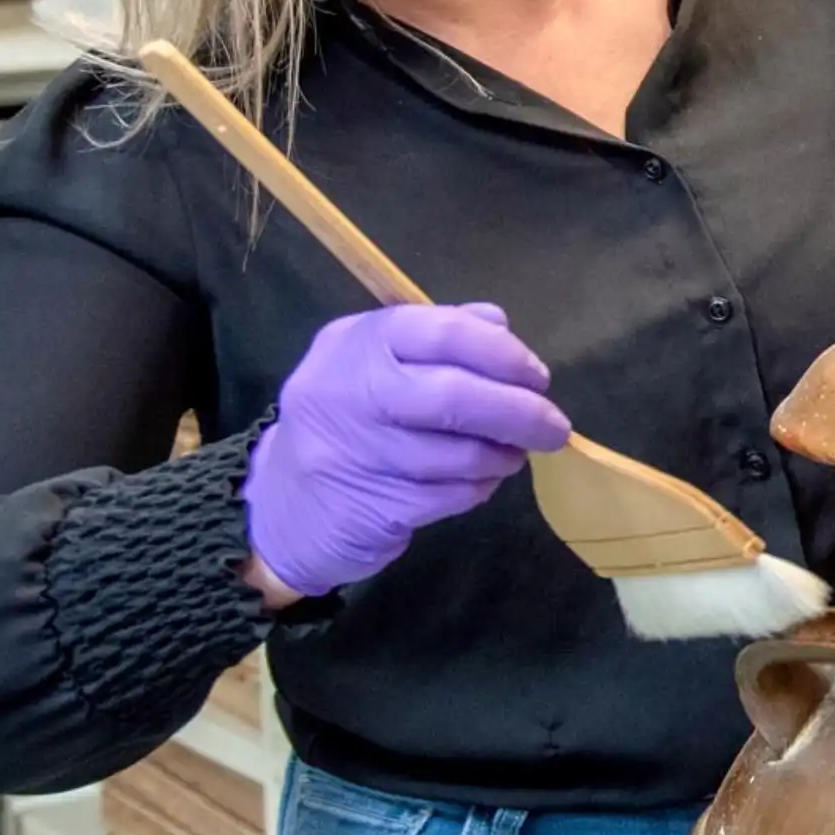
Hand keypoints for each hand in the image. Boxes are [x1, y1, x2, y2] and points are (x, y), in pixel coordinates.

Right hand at [243, 303, 569, 596]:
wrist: (280, 506)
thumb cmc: (346, 421)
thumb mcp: (374, 361)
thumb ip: (436, 336)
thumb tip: (500, 326)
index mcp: (356, 342)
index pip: (443, 330)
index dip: (503, 354)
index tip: (537, 376)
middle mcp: (348, 392)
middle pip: (455, 397)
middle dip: (519, 412)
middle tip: (554, 427)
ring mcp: (356, 454)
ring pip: (458, 454)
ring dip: (502, 456)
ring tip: (512, 454)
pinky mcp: (370, 508)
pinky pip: (449, 495)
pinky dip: (478, 487)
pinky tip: (480, 480)